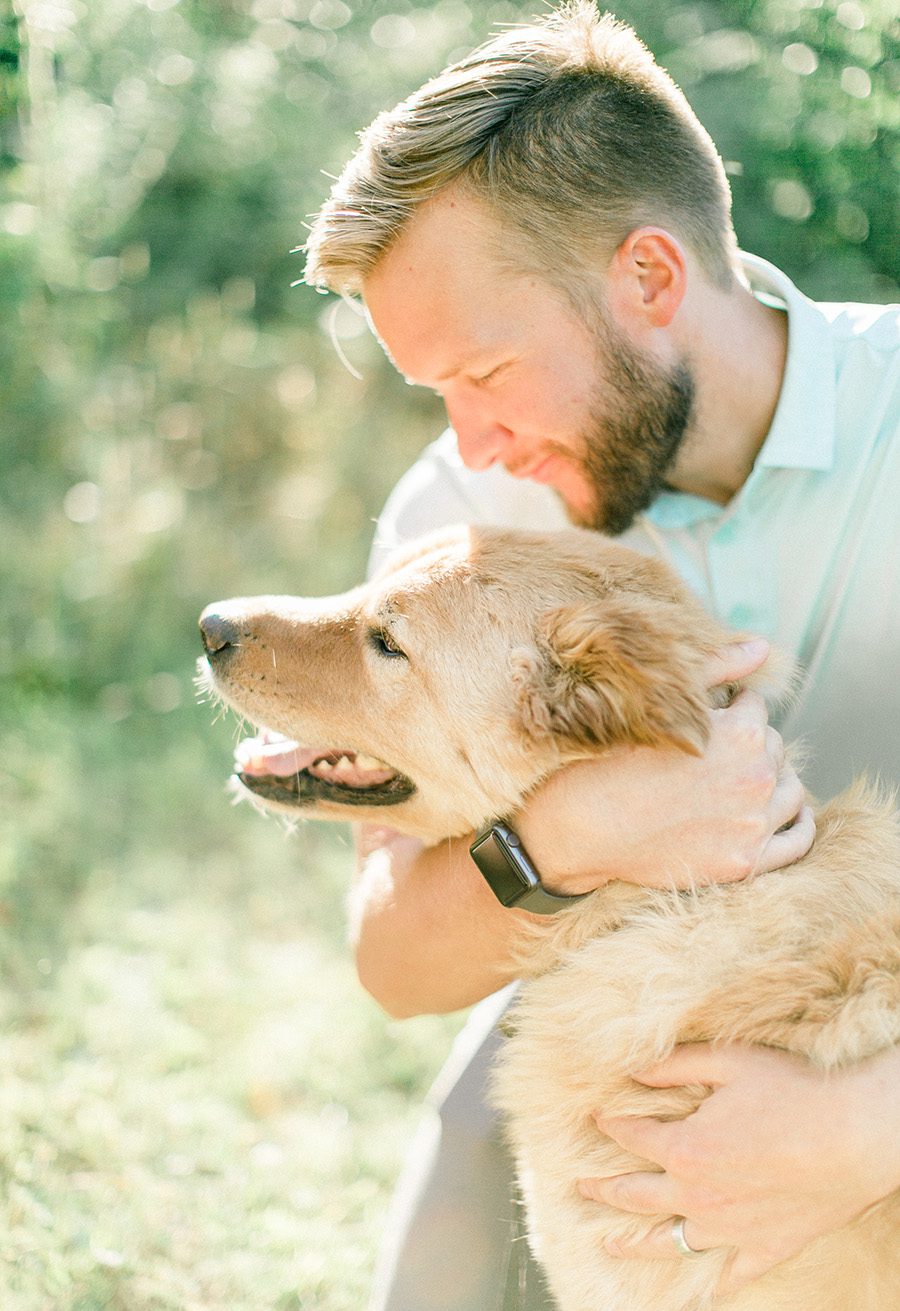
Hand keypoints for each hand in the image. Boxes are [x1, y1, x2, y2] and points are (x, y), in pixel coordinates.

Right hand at [515, 638, 813, 893]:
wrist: (581, 827)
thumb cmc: (609, 761)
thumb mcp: (658, 705)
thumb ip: (716, 669)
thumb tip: (762, 647)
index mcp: (740, 734)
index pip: (756, 709)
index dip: (732, 710)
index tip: (713, 719)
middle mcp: (756, 777)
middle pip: (775, 748)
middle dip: (752, 745)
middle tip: (719, 753)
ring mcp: (753, 823)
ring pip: (791, 790)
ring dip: (775, 780)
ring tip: (749, 781)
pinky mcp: (746, 861)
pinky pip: (797, 842)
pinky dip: (798, 825)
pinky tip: (788, 815)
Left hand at [578, 1043, 899, 1291]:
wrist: (855, 1135)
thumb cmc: (793, 1092)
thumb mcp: (728, 1061)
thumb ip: (675, 1065)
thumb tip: (633, 1068)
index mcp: (686, 1149)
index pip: (633, 1136)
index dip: (611, 1123)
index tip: (597, 1117)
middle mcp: (699, 1196)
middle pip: (636, 1195)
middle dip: (603, 1190)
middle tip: (580, 1188)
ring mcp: (731, 1228)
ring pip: (671, 1242)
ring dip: (636, 1243)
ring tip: (611, 1245)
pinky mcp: (766, 1247)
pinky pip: (732, 1273)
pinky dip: (714, 1283)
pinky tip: (701, 1290)